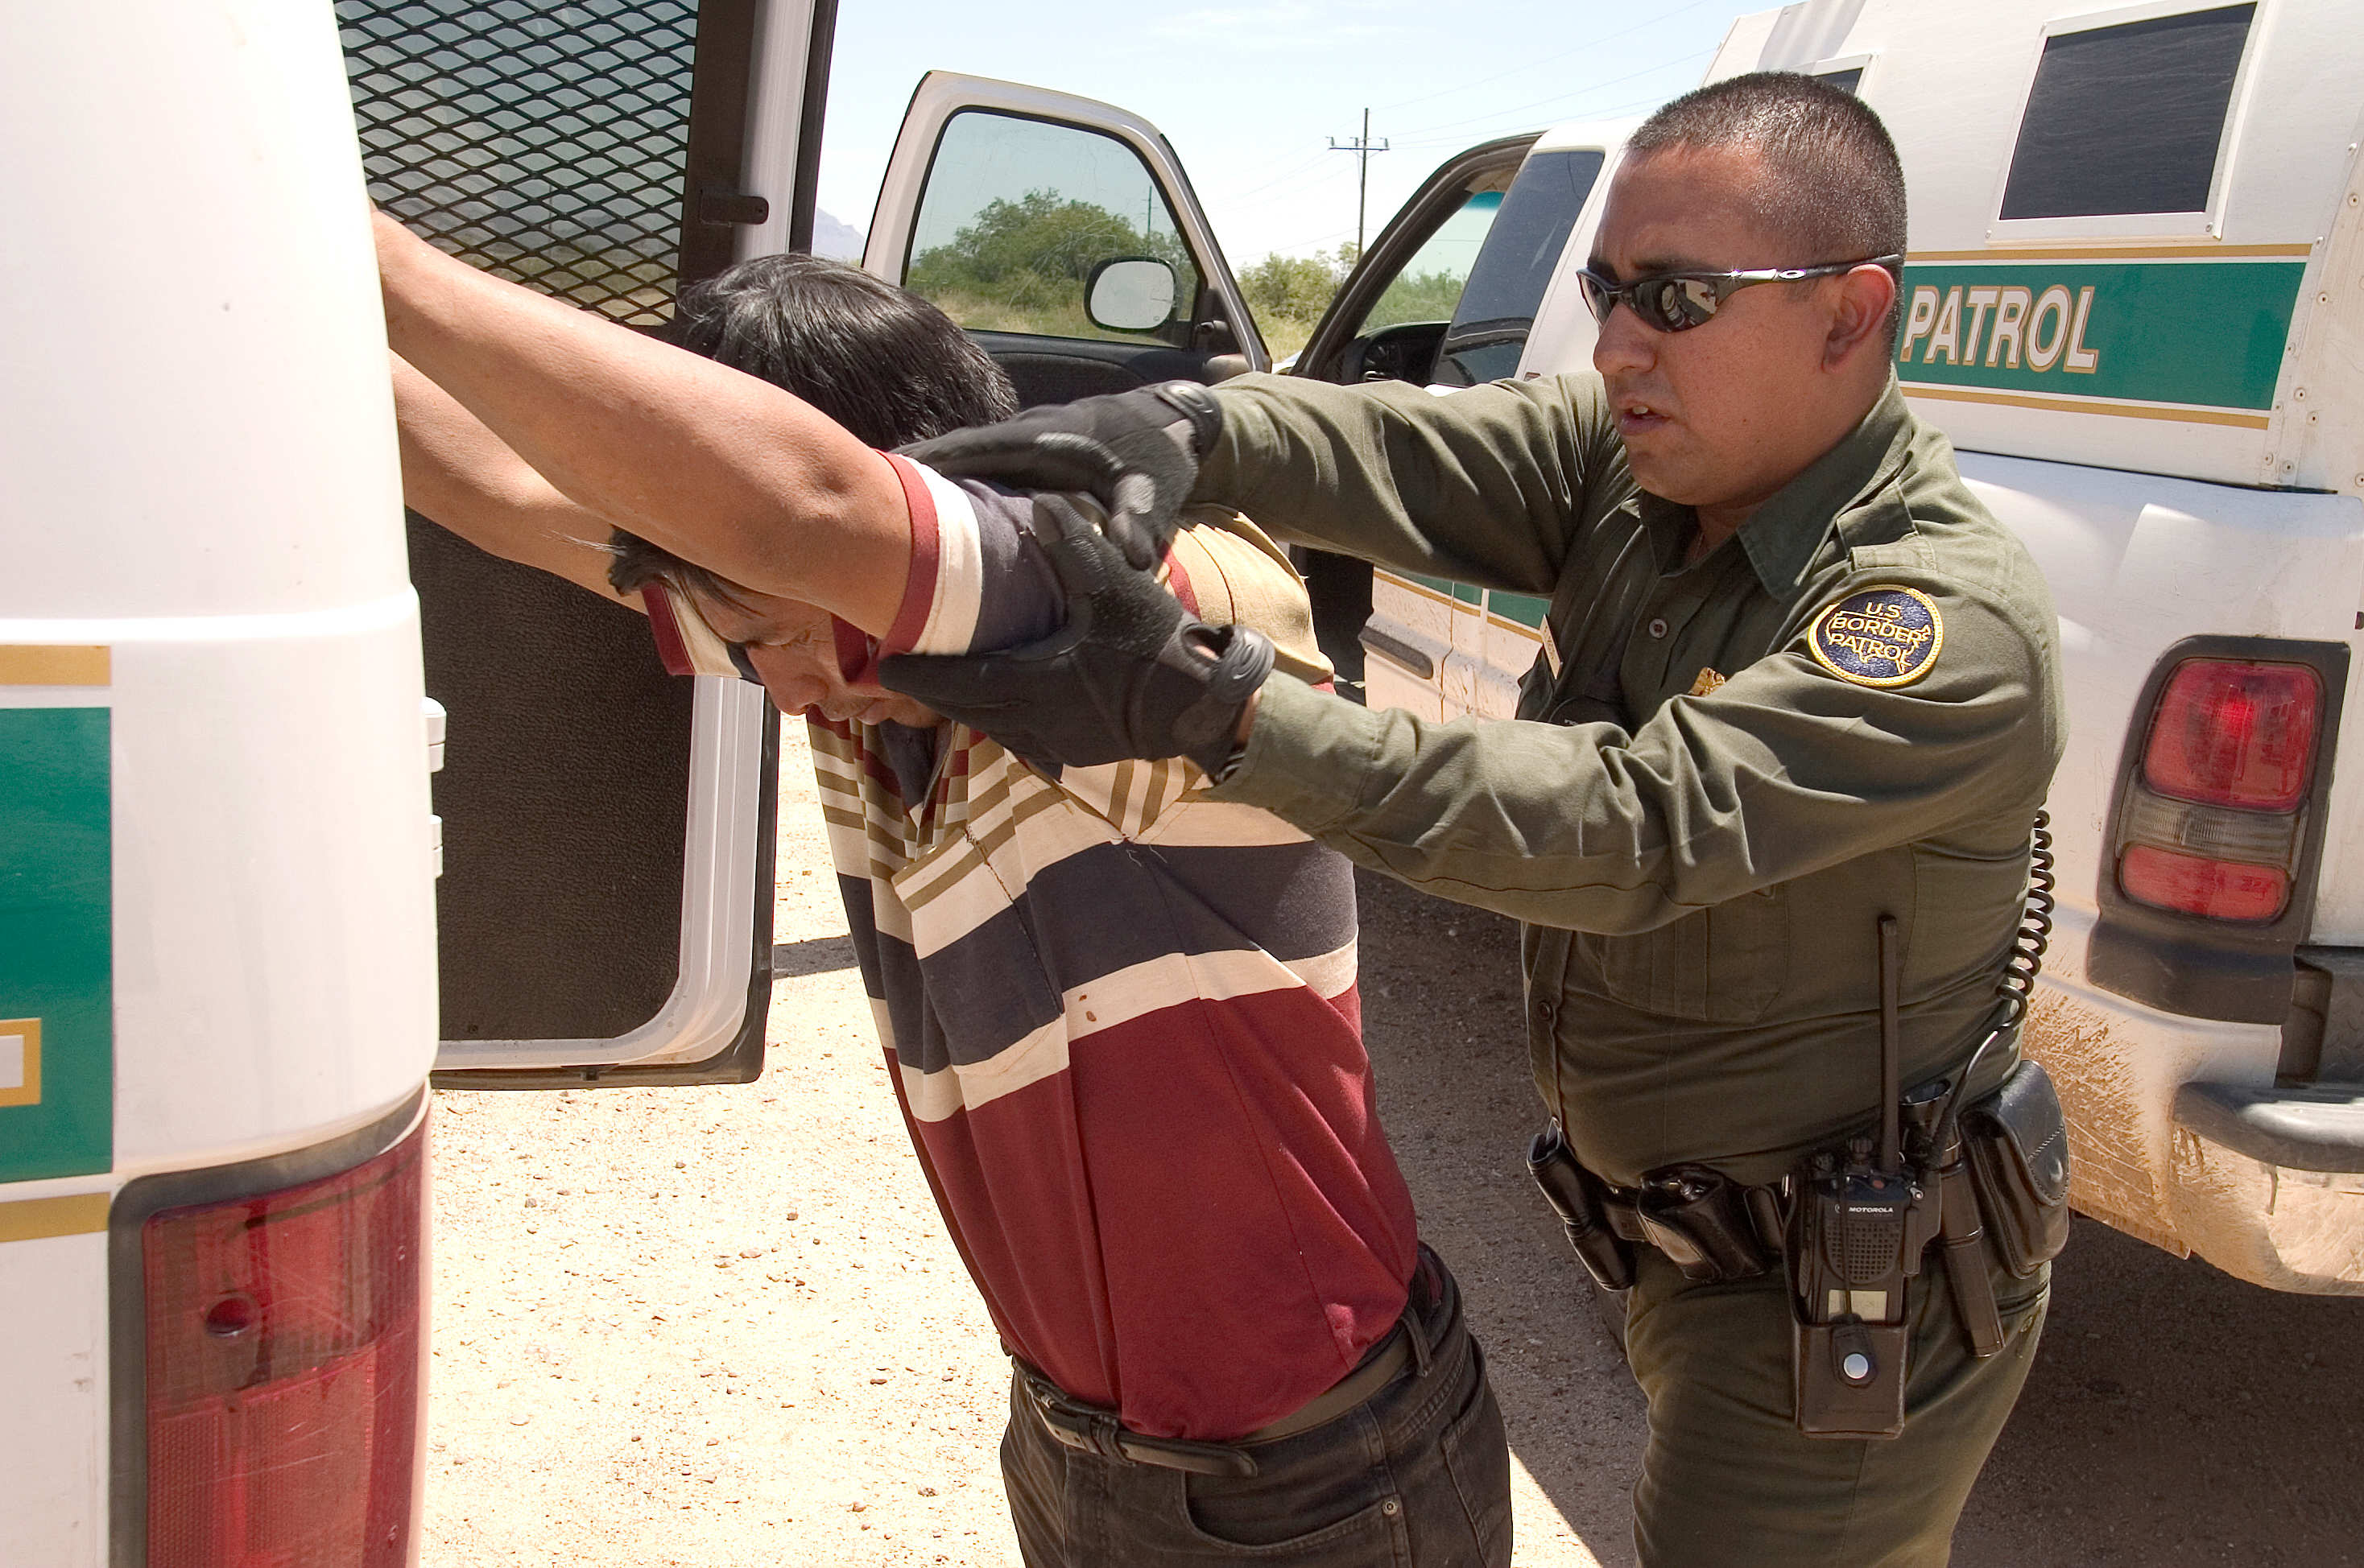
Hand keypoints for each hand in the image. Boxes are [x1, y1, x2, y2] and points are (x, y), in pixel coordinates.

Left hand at [878, 494, 1272, 775]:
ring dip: (964, 705)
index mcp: (1035, 683)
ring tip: (938, 682)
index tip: (884, 662)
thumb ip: (1073, 546)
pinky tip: (995, 698)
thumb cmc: (1158, 645)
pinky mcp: (1074, 752)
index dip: (919, 673)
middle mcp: (1036, 721)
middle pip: (966, 708)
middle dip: (932, 691)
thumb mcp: (1116, 588)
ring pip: (991, 726)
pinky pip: (1020, 736)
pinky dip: (998, 717)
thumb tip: (1040, 503)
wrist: (1204, 705)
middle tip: (899, 669)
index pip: (958, 682)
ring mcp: (1054, 743)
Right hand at [896, 381, 1221, 570]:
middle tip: (863, 499)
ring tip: (883, 515)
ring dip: (930, 484)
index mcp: (1048, 441)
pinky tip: (930, 519)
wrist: (1171, 428)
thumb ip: (1141, 522)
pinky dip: (955, 489)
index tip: (889, 472)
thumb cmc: (1159, 461)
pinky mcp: (1028, 458)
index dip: (934, 460)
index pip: (977, 448)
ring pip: (967, 464)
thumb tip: (1133, 556)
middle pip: (957, 455)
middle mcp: (1026, 437)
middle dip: (914, 474)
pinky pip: (983, 473)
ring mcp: (1024, 446)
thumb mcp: (1154, 492)